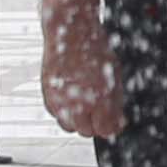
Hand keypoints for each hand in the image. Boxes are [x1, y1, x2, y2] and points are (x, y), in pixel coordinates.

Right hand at [42, 7, 122, 140]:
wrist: (70, 34)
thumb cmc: (95, 50)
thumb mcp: (115, 76)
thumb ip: (116, 104)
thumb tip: (119, 124)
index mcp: (99, 98)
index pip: (106, 130)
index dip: (112, 127)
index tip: (114, 123)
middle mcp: (77, 103)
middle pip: (87, 132)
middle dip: (95, 125)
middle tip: (100, 114)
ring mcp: (60, 101)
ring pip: (70, 127)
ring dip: (79, 122)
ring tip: (85, 106)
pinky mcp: (47, 96)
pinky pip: (57, 116)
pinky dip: (64, 112)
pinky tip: (72, 99)